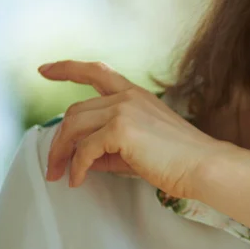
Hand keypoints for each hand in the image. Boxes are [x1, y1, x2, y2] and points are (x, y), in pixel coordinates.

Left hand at [40, 60, 233, 197]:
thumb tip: (83, 158)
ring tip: (60, 174)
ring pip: (74, 127)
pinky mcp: (121, 129)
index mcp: (136, 96)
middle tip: (54, 165)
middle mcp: (128, 97)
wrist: (203, 167)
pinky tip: (78, 180)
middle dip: (58, 139)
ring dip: (61, 153)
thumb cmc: (179, 160)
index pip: (97, 72)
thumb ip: (110, 147)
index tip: (46, 71)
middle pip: (75, 111)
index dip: (67, 69)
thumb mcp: (139, 148)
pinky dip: (77, 167)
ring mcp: (124, 110)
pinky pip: (85, 149)